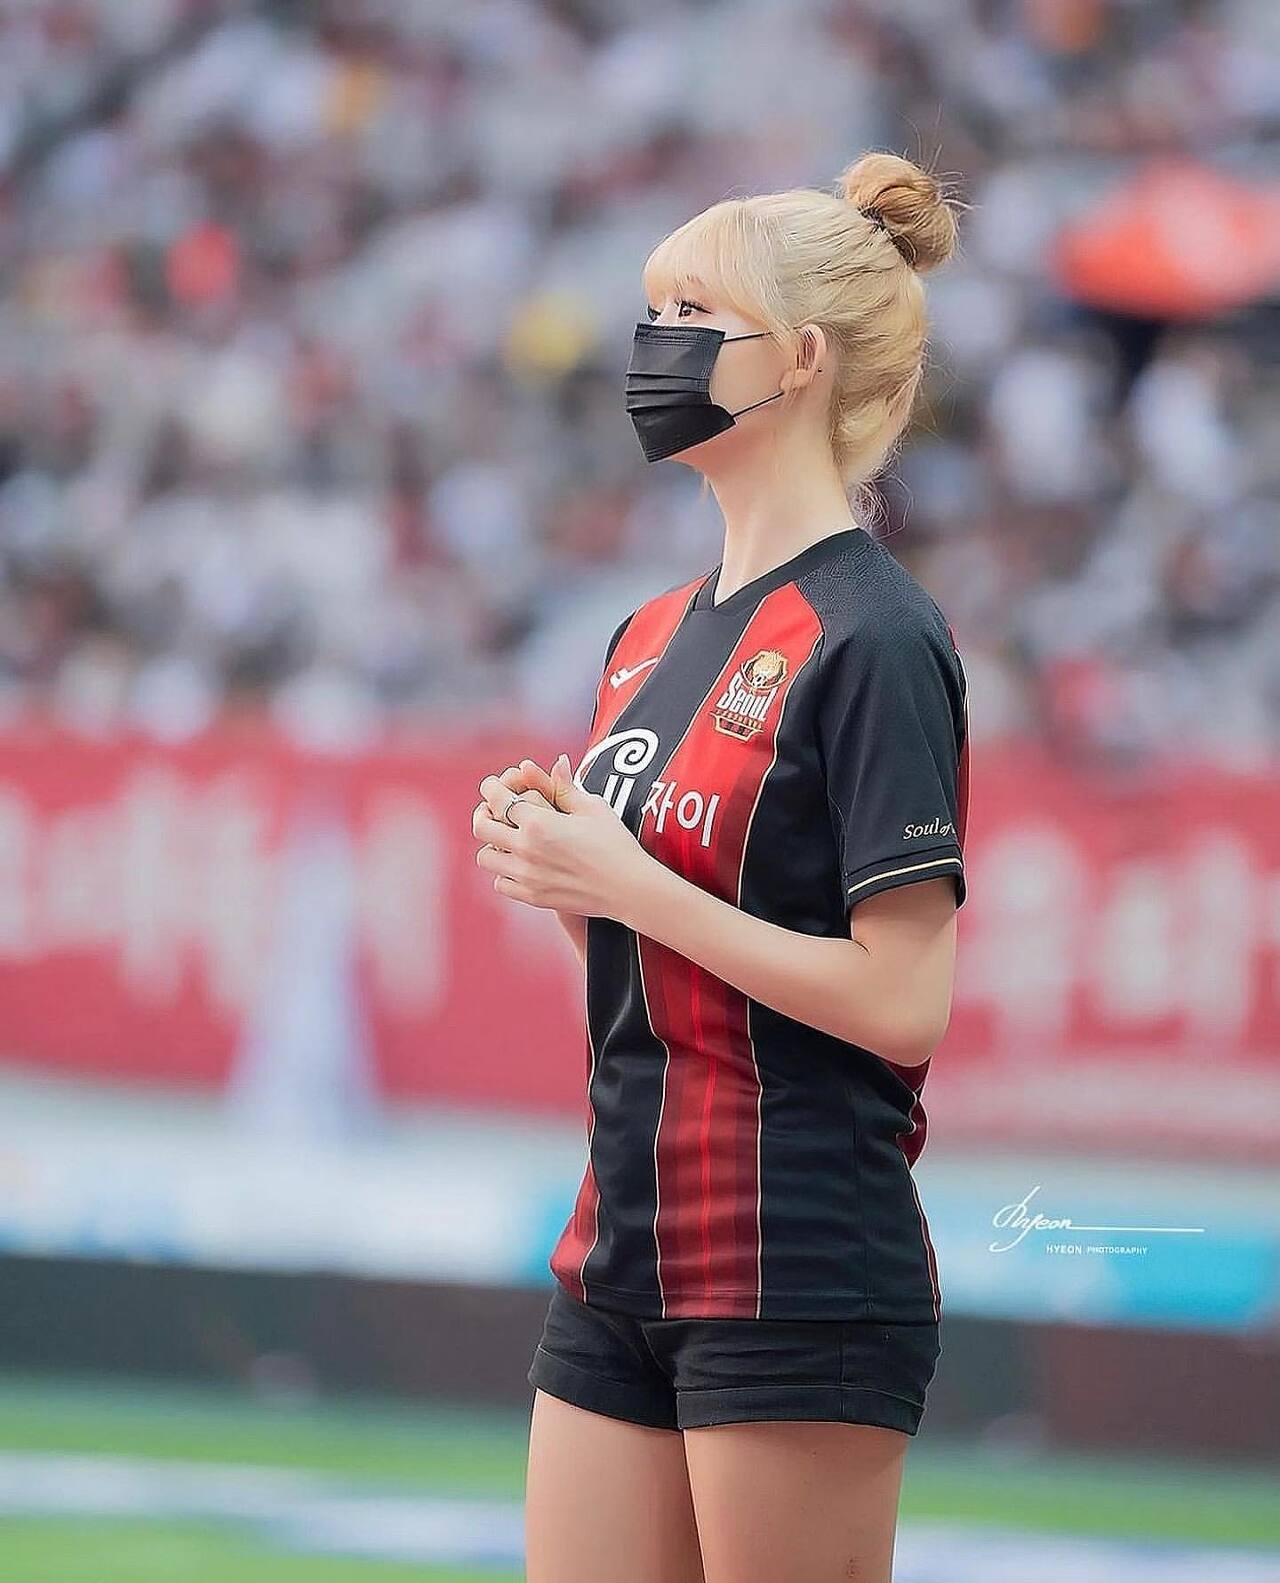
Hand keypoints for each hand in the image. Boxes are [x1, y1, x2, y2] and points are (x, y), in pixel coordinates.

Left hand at [473, 753, 652, 920]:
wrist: (628, 887)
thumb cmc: (615, 843)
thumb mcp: (592, 808)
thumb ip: (565, 786)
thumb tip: (557, 761)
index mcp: (538, 822)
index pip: (497, 798)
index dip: (491, 787)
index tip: (494, 785)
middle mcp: (525, 849)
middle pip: (481, 827)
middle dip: (484, 813)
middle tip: (494, 811)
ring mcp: (526, 876)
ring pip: (485, 857)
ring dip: (493, 845)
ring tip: (508, 839)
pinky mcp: (532, 896)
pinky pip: (500, 883)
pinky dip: (505, 872)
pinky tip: (521, 864)